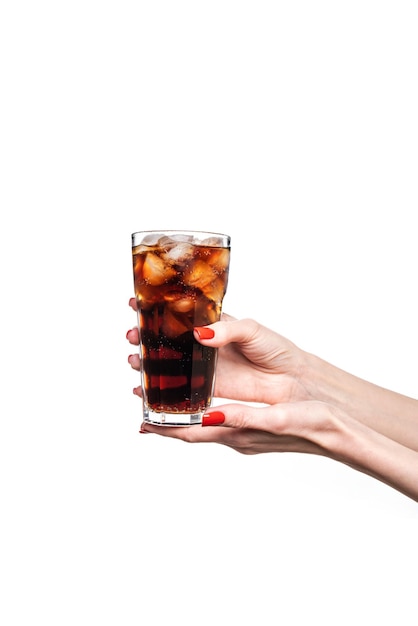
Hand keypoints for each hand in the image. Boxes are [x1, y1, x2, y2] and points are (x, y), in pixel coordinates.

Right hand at [126, 297, 309, 406]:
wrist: (295, 381)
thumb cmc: (278, 350)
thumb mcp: (253, 331)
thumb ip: (228, 330)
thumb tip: (201, 333)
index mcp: (214, 326)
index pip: (179, 314)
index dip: (156, 308)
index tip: (134, 303)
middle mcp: (205, 347)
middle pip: (167, 341)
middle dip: (145, 337)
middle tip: (131, 336)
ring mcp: (205, 369)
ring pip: (169, 366)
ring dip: (148, 364)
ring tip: (134, 362)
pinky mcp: (209, 391)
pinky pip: (180, 392)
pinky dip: (161, 393)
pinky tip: (145, 393)